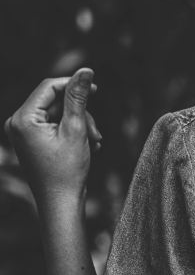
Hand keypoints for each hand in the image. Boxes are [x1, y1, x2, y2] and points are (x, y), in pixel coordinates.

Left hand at [3, 68, 101, 204]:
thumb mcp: (76, 129)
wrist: (60, 203)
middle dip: (79, 114)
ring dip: (79, 124)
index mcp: (23, 119)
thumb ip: (78, 98)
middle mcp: (17, 123)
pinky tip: (86, 146)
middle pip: (54, 101)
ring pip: (58, 114)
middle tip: (96, 133)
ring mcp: (23, 132)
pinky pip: (54, 125)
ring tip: (94, 142)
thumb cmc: (67, 170)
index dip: (73, 85)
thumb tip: (85, 70)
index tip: (96, 88)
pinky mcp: (31, 140)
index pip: (49, 87)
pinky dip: (72, 132)